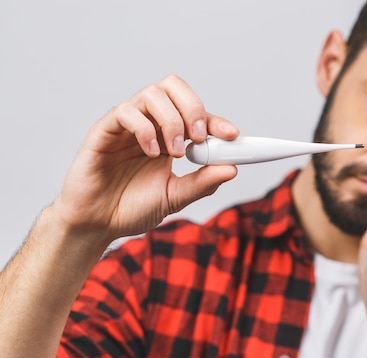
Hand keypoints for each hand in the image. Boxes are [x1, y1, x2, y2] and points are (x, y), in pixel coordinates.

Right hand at [52, 75, 237, 243]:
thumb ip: (203, 183)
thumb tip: (232, 168)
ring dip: (171, 120)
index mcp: (169, 137)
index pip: (196, 114)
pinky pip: (125, 112)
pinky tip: (151, 152)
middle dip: (193, 108)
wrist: (98, 225)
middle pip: (173, 87)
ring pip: (152, 93)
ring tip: (175, 152)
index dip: (216, 120)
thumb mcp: (176, 197)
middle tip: (199, 138)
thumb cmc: (131, 208)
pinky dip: (145, 128)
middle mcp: (149, 124)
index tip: (232, 135)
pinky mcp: (103, 131)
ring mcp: (126, 126)